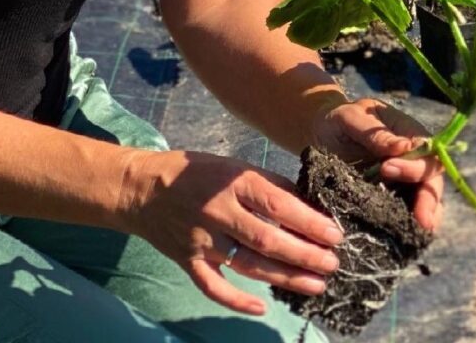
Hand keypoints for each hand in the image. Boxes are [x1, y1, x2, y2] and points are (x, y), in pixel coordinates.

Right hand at [120, 150, 342, 315]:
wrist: (141, 188)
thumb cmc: (196, 173)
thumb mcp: (234, 167)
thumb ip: (269, 185)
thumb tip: (308, 205)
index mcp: (234, 183)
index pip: (278, 206)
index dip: (309, 222)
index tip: (335, 235)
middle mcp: (218, 212)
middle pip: (268, 239)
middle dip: (305, 254)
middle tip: (333, 264)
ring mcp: (202, 239)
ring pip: (248, 265)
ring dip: (285, 278)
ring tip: (317, 285)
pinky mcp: (187, 260)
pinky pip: (212, 285)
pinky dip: (236, 300)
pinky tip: (261, 308)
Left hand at [310, 98, 444, 230]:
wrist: (323, 136)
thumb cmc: (339, 121)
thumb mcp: (351, 118)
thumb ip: (375, 133)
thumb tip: (403, 147)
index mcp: (411, 134)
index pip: (427, 152)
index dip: (413, 166)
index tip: (386, 169)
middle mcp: (415, 160)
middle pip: (432, 181)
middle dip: (428, 201)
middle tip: (420, 220)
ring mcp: (406, 181)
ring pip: (427, 201)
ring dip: (426, 218)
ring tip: (419, 234)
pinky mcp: (394, 198)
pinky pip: (408, 213)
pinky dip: (408, 225)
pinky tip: (403, 238)